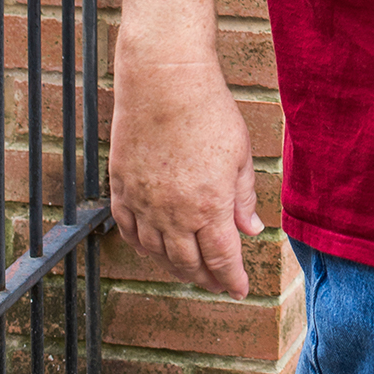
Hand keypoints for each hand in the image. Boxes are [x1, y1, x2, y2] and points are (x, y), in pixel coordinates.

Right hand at [109, 43, 262, 297]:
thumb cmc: (210, 112)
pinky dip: (143, 247)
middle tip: (218, 283)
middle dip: (207, 278)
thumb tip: (251, 230)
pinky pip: (129, 232)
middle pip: (189, 264)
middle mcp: (174, 214)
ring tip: (190, 269)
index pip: (221, 259)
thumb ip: (243, 197)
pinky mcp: (122, 190)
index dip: (232, 279)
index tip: (240, 290)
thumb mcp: (239, 153)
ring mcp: (144, 204)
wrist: (164, 83)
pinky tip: (154, 248)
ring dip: (176, 267)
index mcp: (209, 207)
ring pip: (157, 254)